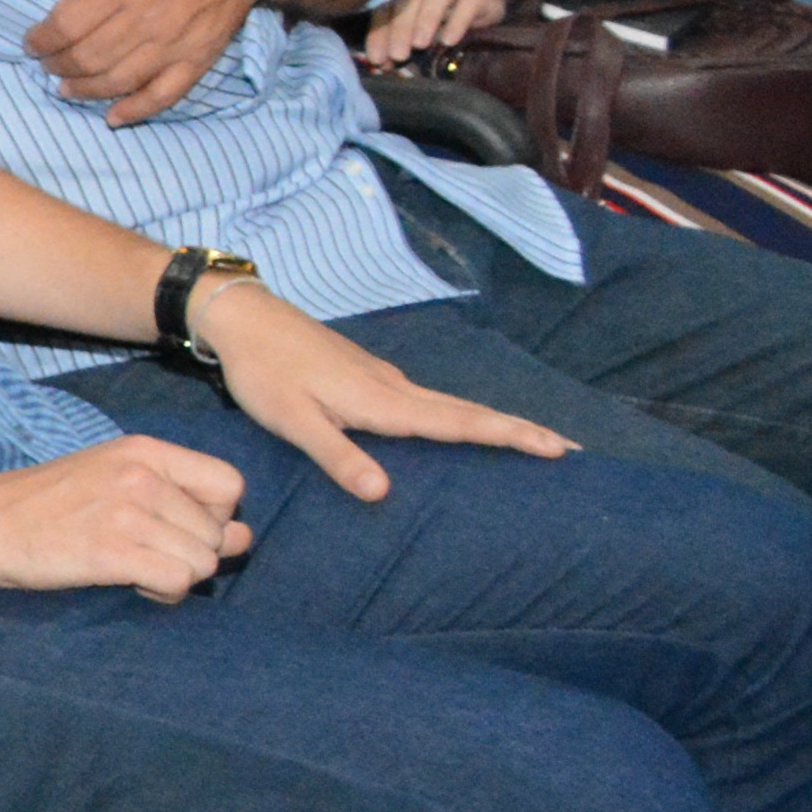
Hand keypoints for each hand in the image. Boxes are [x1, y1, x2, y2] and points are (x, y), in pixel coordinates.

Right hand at [0, 433, 250, 599]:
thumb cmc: (48, 503)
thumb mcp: (114, 478)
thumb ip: (180, 501)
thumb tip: (243, 538)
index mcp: (146, 451)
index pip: (230, 486)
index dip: (214, 516)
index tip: (177, 527)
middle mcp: (143, 476)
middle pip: (217, 534)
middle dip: (191, 554)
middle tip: (147, 554)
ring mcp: (128, 512)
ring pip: (202, 562)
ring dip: (177, 577)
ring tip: (137, 568)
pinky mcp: (112, 551)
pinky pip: (177, 581)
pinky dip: (163, 592)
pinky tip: (132, 581)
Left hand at [6, 0, 285, 120]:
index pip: (66, 25)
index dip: (40, 40)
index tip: (30, 42)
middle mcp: (144, 18)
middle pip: (87, 57)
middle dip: (58, 66)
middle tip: (46, 64)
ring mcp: (173, 42)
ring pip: (119, 80)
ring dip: (86, 90)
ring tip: (66, 88)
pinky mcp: (199, 58)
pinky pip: (164, 94)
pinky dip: (137, 111)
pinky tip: (113, 117)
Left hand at [197, 284, 567, 501]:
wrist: (242, 319)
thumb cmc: (263, 371)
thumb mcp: (292, 420)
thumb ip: (336, 456)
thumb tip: (383, 492)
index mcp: (384, 401)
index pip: (461, 422)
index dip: (510, 435)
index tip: (558, 446)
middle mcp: (394, 389)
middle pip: (469, 412)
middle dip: (519, 431)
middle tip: (569, 450)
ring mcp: (384, 381)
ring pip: (451, 407)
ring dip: (493, 424)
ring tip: (531, 443)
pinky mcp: (369, 380)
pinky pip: (428, 404)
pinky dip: (459, 418)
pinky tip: (459, 431)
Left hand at [360, 0, 502, 62]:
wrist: (482, 12)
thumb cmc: (442, 25)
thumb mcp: (418, 39)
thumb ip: (399, 48)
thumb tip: (381, 64)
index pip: (384, 11)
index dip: (378, 35)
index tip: (376, 59)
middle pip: (407, 2)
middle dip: (400, 30)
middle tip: (398, 55)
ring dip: (426, 19)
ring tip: (420, 45)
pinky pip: (467, 4)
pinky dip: (457, 21)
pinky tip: (449, 41)